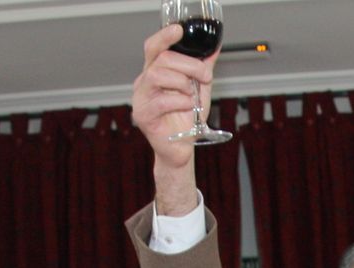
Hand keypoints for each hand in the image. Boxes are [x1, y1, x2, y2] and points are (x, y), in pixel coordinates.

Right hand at [130, 23, 212, 215]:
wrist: (180, 151)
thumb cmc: (186, 121)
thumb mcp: (199, 91)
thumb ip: (203, 70)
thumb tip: (213, 50)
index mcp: (154, 73)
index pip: (154, 47)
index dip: (165, 36)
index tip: (179, 31)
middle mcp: (144, 83)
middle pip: (160, 59)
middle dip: (188, 64)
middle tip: (204, 76)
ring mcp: (141, 99)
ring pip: (157, 75)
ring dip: (183, 83)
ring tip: (191, 96)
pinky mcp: (143, 116)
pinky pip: (162, 101)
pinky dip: (180, 102)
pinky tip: (187, 109)